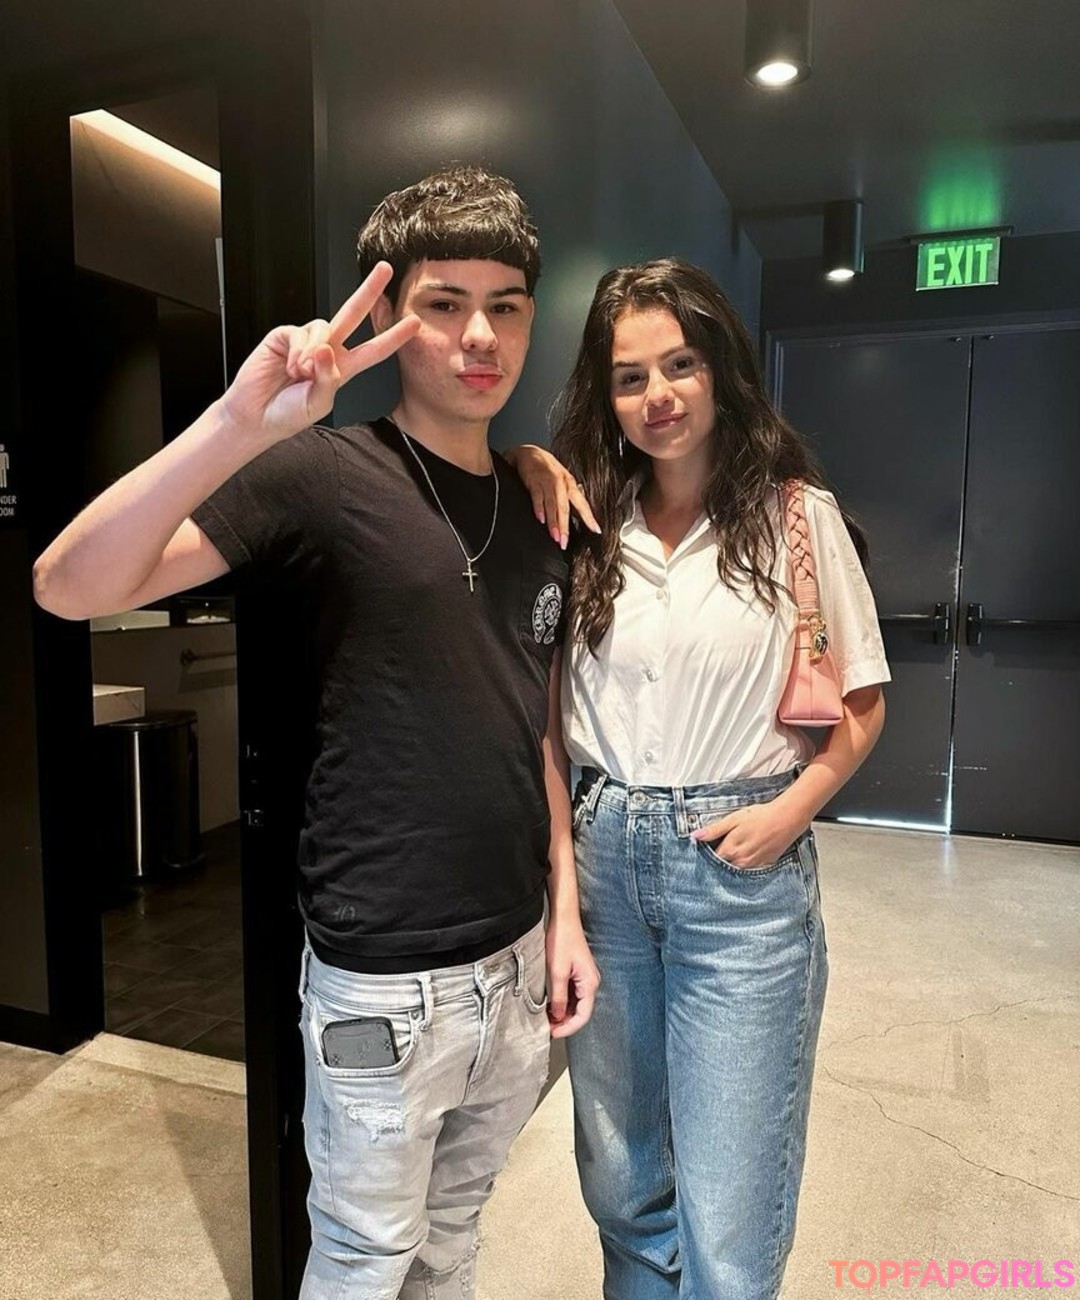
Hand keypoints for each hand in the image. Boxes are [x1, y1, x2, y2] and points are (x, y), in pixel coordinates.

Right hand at [219, 261, 419, 446]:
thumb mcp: (318, 403)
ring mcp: (307, 341)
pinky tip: (289, 366)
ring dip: (313, 354)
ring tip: (300, 374)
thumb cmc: (288, 413)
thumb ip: (328, 379)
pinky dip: (298, 351)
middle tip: (385, 269)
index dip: (393, 337)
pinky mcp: (286, 335)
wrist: (255, 414)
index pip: (373, 350)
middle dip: (369, 291)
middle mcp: (328, 350)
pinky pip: (300, 333)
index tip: (414, 323)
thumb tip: (326, 349)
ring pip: (324, 328)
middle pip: (353, 315)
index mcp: (343, 369)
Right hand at [508, 445, 600, 549]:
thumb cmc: (546, 468)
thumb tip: (577, 516)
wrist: (529, 452)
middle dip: (565, 527)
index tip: (595, 530)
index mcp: (569, 484)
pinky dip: (539, 508)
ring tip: (555, 536)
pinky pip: (537, 496)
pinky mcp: (533, 481)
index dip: (589, 517)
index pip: (582, 504)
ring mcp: (547, 482)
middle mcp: (560, 483)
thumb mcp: (561, 481)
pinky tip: (541, 518)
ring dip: (554, 522)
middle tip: (564, 542)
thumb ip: (567, 498)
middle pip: (565, 508)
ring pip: (552, 505)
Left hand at [545, 913, 599, 1037]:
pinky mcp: (579, 972)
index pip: (583, 1016)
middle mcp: (591, 981)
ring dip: (564, 1013)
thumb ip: (559, 996)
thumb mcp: (557, 971)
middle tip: (548, 1029)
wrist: (564, 918)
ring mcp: (585, 977)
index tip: (554, 1033)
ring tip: (548, 1019)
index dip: (568, 1028)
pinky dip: (564, 1002)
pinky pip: (574, 993)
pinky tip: (552, 1005)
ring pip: (577, 1003)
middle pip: (581, 1011)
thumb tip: (558, 1016)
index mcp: (590, 983)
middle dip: (565, 1022)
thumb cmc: (562, 939)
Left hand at [691, 798, 808, 868]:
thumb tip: (695, 836)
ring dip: (731, 864)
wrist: (786, 819)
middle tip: (719, 850)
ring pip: (736, 869)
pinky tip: (748, 853)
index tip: (704, 849)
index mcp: (731, 850)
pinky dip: (745, 864)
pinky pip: (749, 870)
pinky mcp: (764, 866)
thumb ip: (714, 830)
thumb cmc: (761, 816)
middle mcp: (741, 862)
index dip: (706, 854)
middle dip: (718, 862)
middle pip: (722, 867)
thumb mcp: (733, 819)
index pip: (711, 859)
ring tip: (736, 850)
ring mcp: (753, 866)